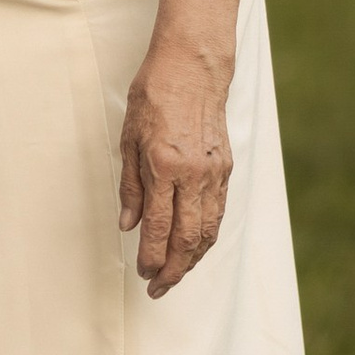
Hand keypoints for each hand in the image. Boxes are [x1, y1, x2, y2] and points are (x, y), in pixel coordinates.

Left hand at [117, 36, 234, 296]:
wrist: (193, 66)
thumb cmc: (155, 94)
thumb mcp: (129, 137)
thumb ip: (130, 185)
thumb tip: (128, 224)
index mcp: (164, 165)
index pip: (160, 227)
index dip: (151, 257)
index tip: (143, 273)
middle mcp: (193, 173)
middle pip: (188, 238)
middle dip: (173, 270)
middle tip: (158, 288)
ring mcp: (214, 172)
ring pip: (208, 230)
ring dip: (192, 259)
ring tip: (175, 275)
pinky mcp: (226, 168)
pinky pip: (218, 212)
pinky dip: (207, 236)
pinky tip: (196, 247)